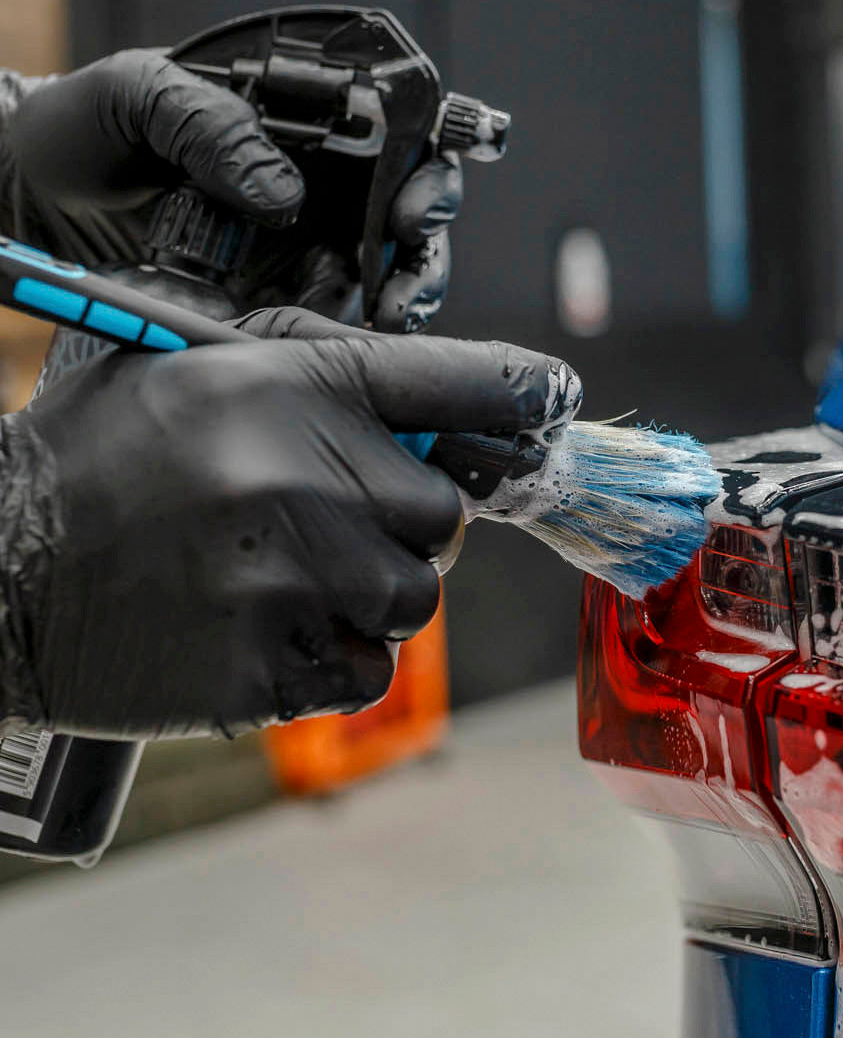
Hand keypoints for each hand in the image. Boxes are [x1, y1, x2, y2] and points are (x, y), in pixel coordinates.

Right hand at [0, 327, 554, 737]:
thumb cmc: (95, 463)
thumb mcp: (184, 366)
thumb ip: (305, 367)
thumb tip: (416, 394)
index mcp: (285, 390)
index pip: (449, 380)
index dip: (516, 390)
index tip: (552, 396)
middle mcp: (300, 481)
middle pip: (444, 518)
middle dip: (405, 527)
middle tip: (334, 526)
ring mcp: (288, 584)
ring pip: (414, 602)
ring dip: (372, 597)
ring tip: (286, 580)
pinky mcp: (272, 672)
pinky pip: (368, 670)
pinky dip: (336, 659)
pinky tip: (263, 631)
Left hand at [4, 50, 461, 328]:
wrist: (29, 197)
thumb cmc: (83, 128)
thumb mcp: (140, 93)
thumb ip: (211, 124)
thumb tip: (280, 191)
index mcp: (299, 123)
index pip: (391, 134)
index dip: (422, 163)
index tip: (412, 197)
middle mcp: (316, 187)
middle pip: (405, 211)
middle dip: (424, 239)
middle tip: (408, 252)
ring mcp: (301, 247)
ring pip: (385, 272)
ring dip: (402, 294)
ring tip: (391, 311)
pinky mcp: (276, 300)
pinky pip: (331, 320)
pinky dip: (350, 335)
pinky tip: (350, 340)